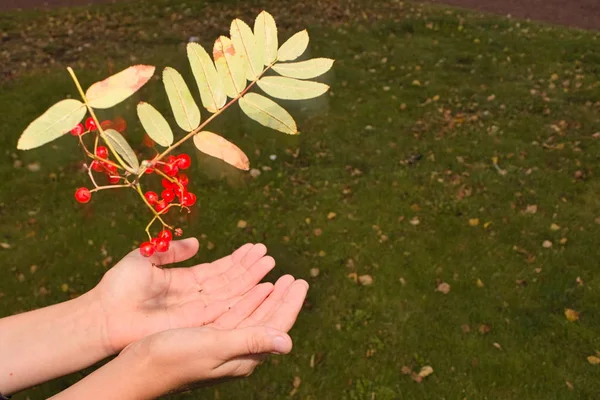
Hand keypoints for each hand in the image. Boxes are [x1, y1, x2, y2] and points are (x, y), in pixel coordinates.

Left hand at [92, 239, 276, 352]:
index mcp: (184, 281)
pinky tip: (260, 285)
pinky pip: (226, 308)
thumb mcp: (147, 258)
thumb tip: (197, 242)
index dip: (237, 260)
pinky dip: (244, 297)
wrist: (105, 314)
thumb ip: (173, 251)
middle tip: (268, 254)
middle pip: (229, 281)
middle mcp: (195, 296)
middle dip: (249, 268)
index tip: (254, 248)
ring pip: (232, 293)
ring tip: (269, 263)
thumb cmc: (119, 286)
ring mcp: (198, 310)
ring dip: (251, 279)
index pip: (218, 270)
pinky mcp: (197, 322)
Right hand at [121, 274, 308, 393]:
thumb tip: (288, 343)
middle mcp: (237, 351)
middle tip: (294, 277)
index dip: (289, 304)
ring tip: (276, 277)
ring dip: (265, 295)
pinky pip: (235, 315)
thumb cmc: (172, 359)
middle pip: (267, 319)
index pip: (276, 326)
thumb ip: (251, 340)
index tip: (300, 281)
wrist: (136, 371)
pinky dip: (245, 300)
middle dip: (282, 298)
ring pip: (252, 315)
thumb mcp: (214, 346)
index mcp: (243, 356)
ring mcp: (223, 345)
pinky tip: (249, 290)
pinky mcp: (209, 339)